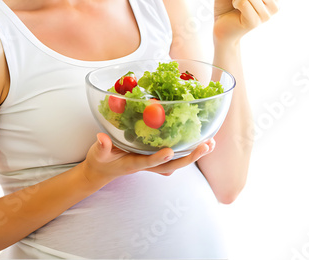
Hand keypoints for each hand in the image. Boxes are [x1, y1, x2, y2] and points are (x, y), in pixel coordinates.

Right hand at [80, 133, 215, 186]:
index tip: (169, 151)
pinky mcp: (155, 157)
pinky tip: (200, 140)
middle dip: (189, 157)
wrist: (102, 170)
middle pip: (171, 164)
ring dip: (194, 154)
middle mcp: (147, 164)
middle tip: (206, 146)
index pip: (147, 162)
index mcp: (133, 163)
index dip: (158, 158)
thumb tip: (101, 138)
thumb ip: (101, 147)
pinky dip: (188, 149)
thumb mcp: (97, 154)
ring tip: (211, 143)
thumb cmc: (100, 160)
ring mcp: (152, 161)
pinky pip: (175, 155)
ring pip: (177, 161)